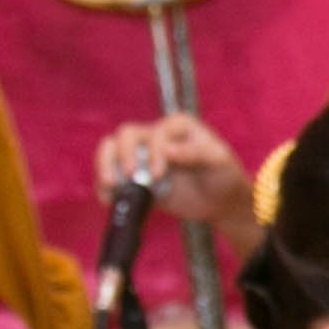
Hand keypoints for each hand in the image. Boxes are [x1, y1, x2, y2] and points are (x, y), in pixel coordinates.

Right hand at [97, 112, 254, 225]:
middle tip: (128, 176)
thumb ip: (195, 153)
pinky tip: (109, 199)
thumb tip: (166, 149)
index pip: (156, 133)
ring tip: (110, 185)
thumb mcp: (219, 161)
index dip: (154, 152)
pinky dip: (105, 187)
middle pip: (126, 135)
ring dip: (105, 165)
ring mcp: (142, 157)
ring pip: (111, 150)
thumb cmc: (223, 175)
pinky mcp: (135, 179)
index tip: (159, 174)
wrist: (219, 201)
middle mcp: (156, 137)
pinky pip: (112, 177)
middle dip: (122, 154)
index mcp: (177, 126)